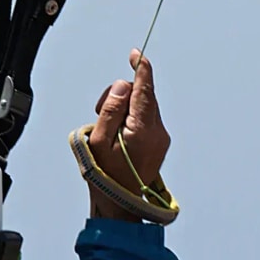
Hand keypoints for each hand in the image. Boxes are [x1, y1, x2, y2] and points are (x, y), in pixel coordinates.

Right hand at [82, 51, 171, 218]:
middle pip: (143, 96)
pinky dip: (132, 120)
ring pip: (144, 108)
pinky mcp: (160, 143)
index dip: (141, 69)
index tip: (137, 55)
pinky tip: (118, 136)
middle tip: (101, 112)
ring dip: (126, 109)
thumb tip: (123, 86)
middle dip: (122, 95)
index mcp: (143, 129)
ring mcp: (161, 138)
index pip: (145, 90)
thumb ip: (111, 110)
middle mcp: (157, 131)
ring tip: (108, 130)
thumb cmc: (106, 176)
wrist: (121, 205)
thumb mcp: (98, 141)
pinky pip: (146, 120)